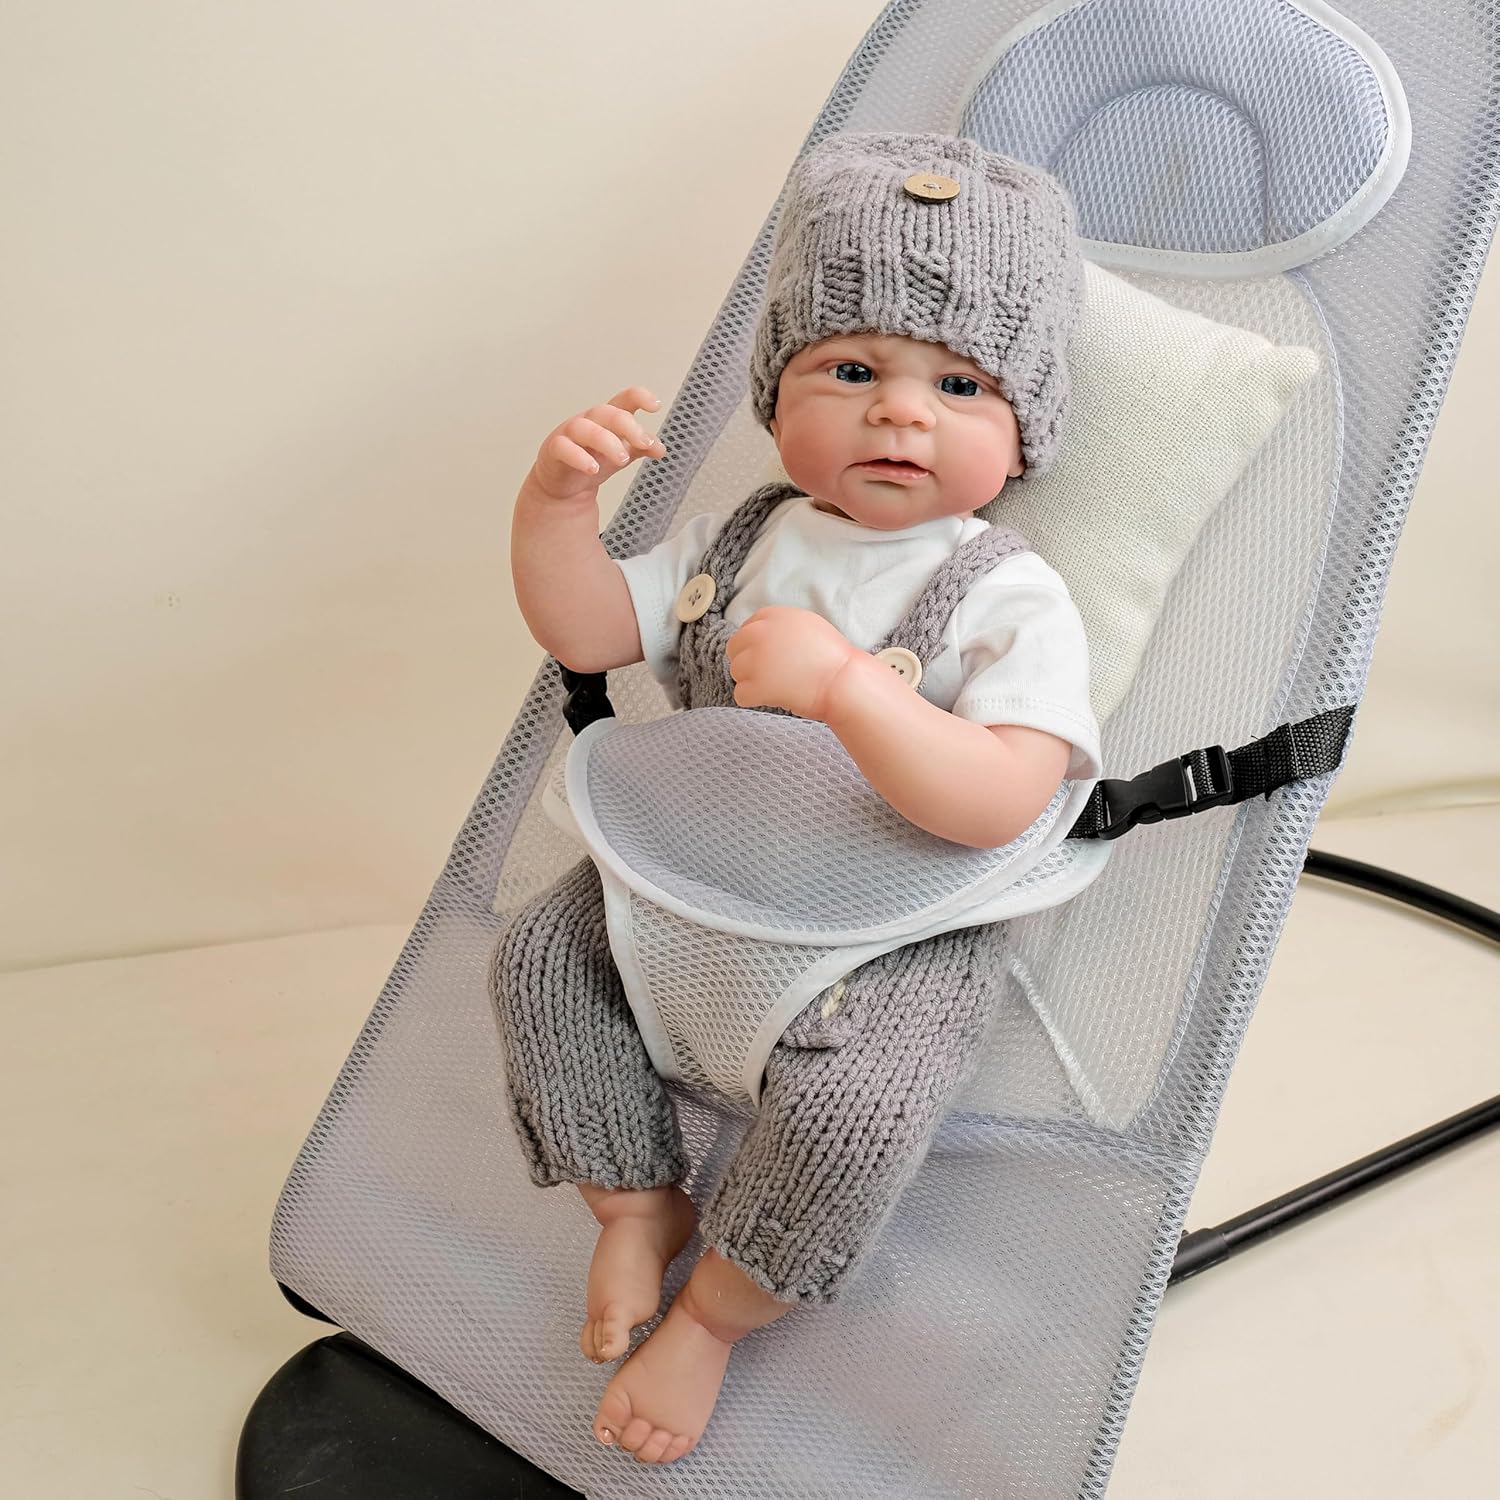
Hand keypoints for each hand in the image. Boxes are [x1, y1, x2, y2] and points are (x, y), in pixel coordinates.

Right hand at [529, 385, 666, 502]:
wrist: (564, 483)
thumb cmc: (592, 459)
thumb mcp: (621, 453)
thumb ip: (640, 448)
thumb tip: (660, 448)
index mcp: (608, 418)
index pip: (623, 399)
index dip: (639, 397)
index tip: (655, 406)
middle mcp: (589, 420)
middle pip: (607, 412)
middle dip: (628, 427)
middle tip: (644, 444)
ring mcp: (570, 433)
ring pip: (586, 428)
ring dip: (607, 442)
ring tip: (622, 459)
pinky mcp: (555, 449)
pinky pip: (564, 448)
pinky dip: (579, 457)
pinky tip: (593, 468)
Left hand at [726, 606, 861, 720]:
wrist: (843, 682)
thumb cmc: (833, 658)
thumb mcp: (808, 625)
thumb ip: (783, 627)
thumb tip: (764, 636)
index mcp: (775, 616)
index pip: (747, 627)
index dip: (753, 644)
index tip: (765, 656)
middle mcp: (761, 634)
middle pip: (735, 647)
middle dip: (746, 661)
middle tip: (766, 674)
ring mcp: (756, 660)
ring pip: (735, 672)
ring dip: (750, 681)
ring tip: (775, 686)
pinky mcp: (756, 685)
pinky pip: (740, 695)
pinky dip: (753, 700)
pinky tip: (772, 698)